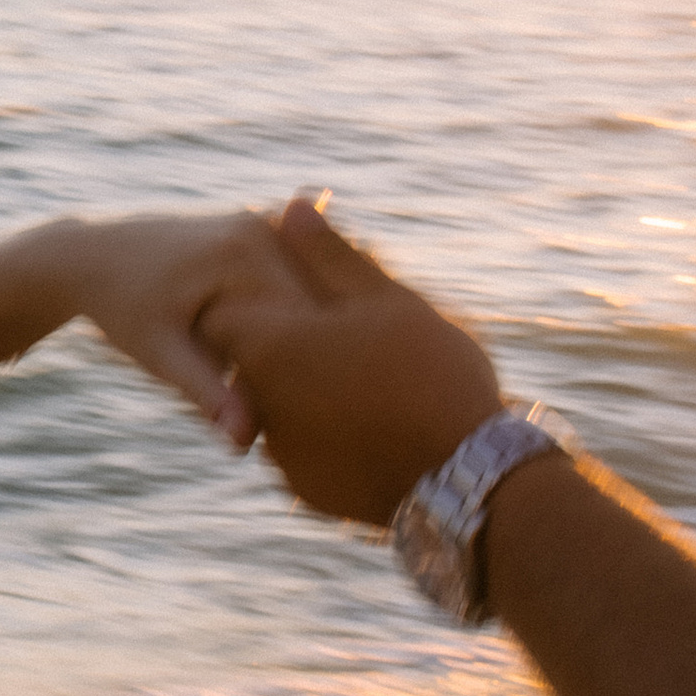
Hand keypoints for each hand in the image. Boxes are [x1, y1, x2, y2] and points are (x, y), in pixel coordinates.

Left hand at [0, 210, 313, 445]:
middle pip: (318, 309)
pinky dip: (294, 317)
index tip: (296, 416)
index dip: (307, 376)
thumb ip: (207, 393)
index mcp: (248, 252)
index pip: (308, 327)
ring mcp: (268, 221)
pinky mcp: (264, 227)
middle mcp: (267, 226)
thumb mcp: (160, 353)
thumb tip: (244, 442)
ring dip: (307, 338)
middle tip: (296, 406)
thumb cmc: (118, 309)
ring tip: (269, 377)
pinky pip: (298, 282)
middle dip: (311, 357)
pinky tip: (263, 349)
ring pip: (313, 297)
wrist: (87, 257)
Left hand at [200, 196, 501, 526]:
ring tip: (369, 378)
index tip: (304, 295)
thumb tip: (291, 206)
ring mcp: (279, 453)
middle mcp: (258, 402)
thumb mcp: (384, 301)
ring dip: (306, 387)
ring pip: (277, 403)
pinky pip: (303, 446)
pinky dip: (326, 429)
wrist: (469, 483)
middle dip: (286, 342)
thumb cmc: (431, 377)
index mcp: (268, 348)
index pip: (227, 311)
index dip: (262, 296)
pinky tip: (373, 419)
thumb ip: (328, 255)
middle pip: (250, 359)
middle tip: (347, 335)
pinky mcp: (305, 489)